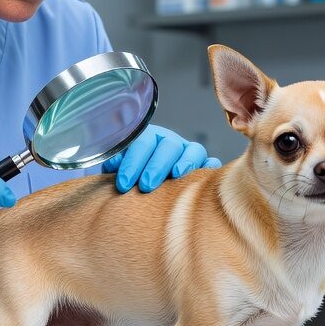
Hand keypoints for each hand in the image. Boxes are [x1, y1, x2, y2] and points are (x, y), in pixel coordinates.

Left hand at [102, 125, 221, 192]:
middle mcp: (170, 143)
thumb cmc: (129, 180)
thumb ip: (115, 165)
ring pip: (194, 150)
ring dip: (186, 162)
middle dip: (156, 165)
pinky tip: (204, 178)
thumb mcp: (118, 170)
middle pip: (169, 146)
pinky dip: (210, 168)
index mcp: (147, 139)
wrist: (142, 186)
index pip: (142, 142)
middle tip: (145, 186)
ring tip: (176, 175)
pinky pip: (212, 164)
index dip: (132, 162)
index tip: (123, 183)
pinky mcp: (203, 167)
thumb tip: (112, 164)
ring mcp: (188, 153)